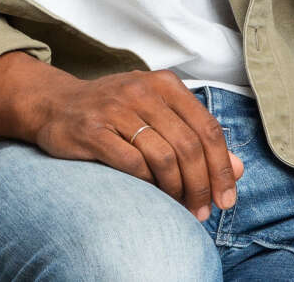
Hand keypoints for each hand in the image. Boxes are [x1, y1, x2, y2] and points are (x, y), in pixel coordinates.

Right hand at [0, 56, 239, 218]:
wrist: (55, 104)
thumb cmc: (114, 112)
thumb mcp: (158, 115)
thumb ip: (196, 138)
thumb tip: (238, 169)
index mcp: (164, 84)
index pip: (207, 128)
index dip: (222, 168)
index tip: (226, 198)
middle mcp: (142, 90)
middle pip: (188, 145)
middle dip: (201, 185)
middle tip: (202, 210)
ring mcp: (116, 108)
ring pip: (163, 156)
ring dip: (176, 189)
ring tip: (177, 205)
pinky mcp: (92, 129)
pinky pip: (131, 163)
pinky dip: (146, 183)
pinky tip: (149, 192)